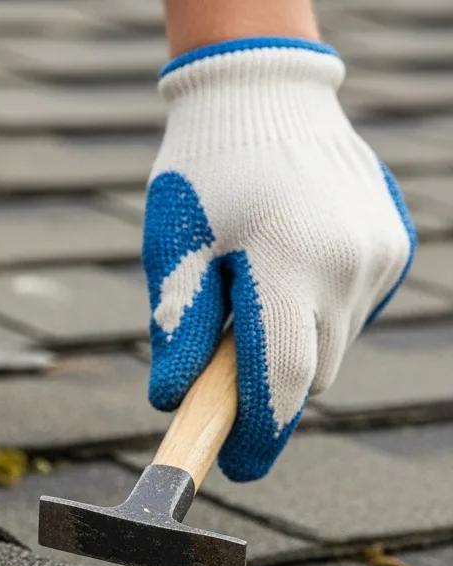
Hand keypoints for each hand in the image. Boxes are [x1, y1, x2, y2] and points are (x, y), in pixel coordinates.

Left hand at [142, 38, 415, 480]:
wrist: (263, 98)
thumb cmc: (203, 175)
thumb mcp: (174, 250)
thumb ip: (177, 331)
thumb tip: (173, 404)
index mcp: (289, 262)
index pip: (282, 380)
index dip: (257, 436)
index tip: (234, 467)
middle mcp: (350, 263)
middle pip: (309, 374)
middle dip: (265, 391)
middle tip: (222, 371)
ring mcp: (381, 256)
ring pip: (332, 349)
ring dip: (291, 350)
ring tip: (252, 297)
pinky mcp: (393, 249)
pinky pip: (351, 315)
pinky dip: (316, 318)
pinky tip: (287, 273)